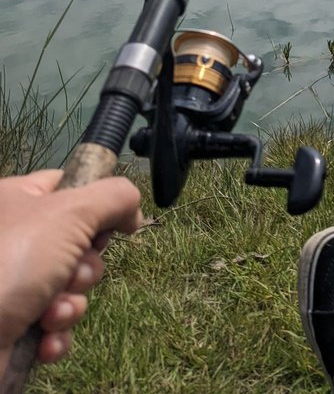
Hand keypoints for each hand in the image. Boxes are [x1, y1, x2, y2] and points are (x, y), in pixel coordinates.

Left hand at [0, 170, 141, 371]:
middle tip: (71, 274)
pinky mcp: (14, 320)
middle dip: (84, 267)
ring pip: (70, 284)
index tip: (106, 224)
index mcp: (16, 199)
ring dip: (71, 302)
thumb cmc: (13, 263)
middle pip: (78, 240)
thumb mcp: (72, 212)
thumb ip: (114, 197)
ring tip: (52, 312)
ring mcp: (12, 281)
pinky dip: (57, 330)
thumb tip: (133, 211)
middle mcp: (13, 236)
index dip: (95, 205)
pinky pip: (55, 320)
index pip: (69, 185)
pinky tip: (46, 335)